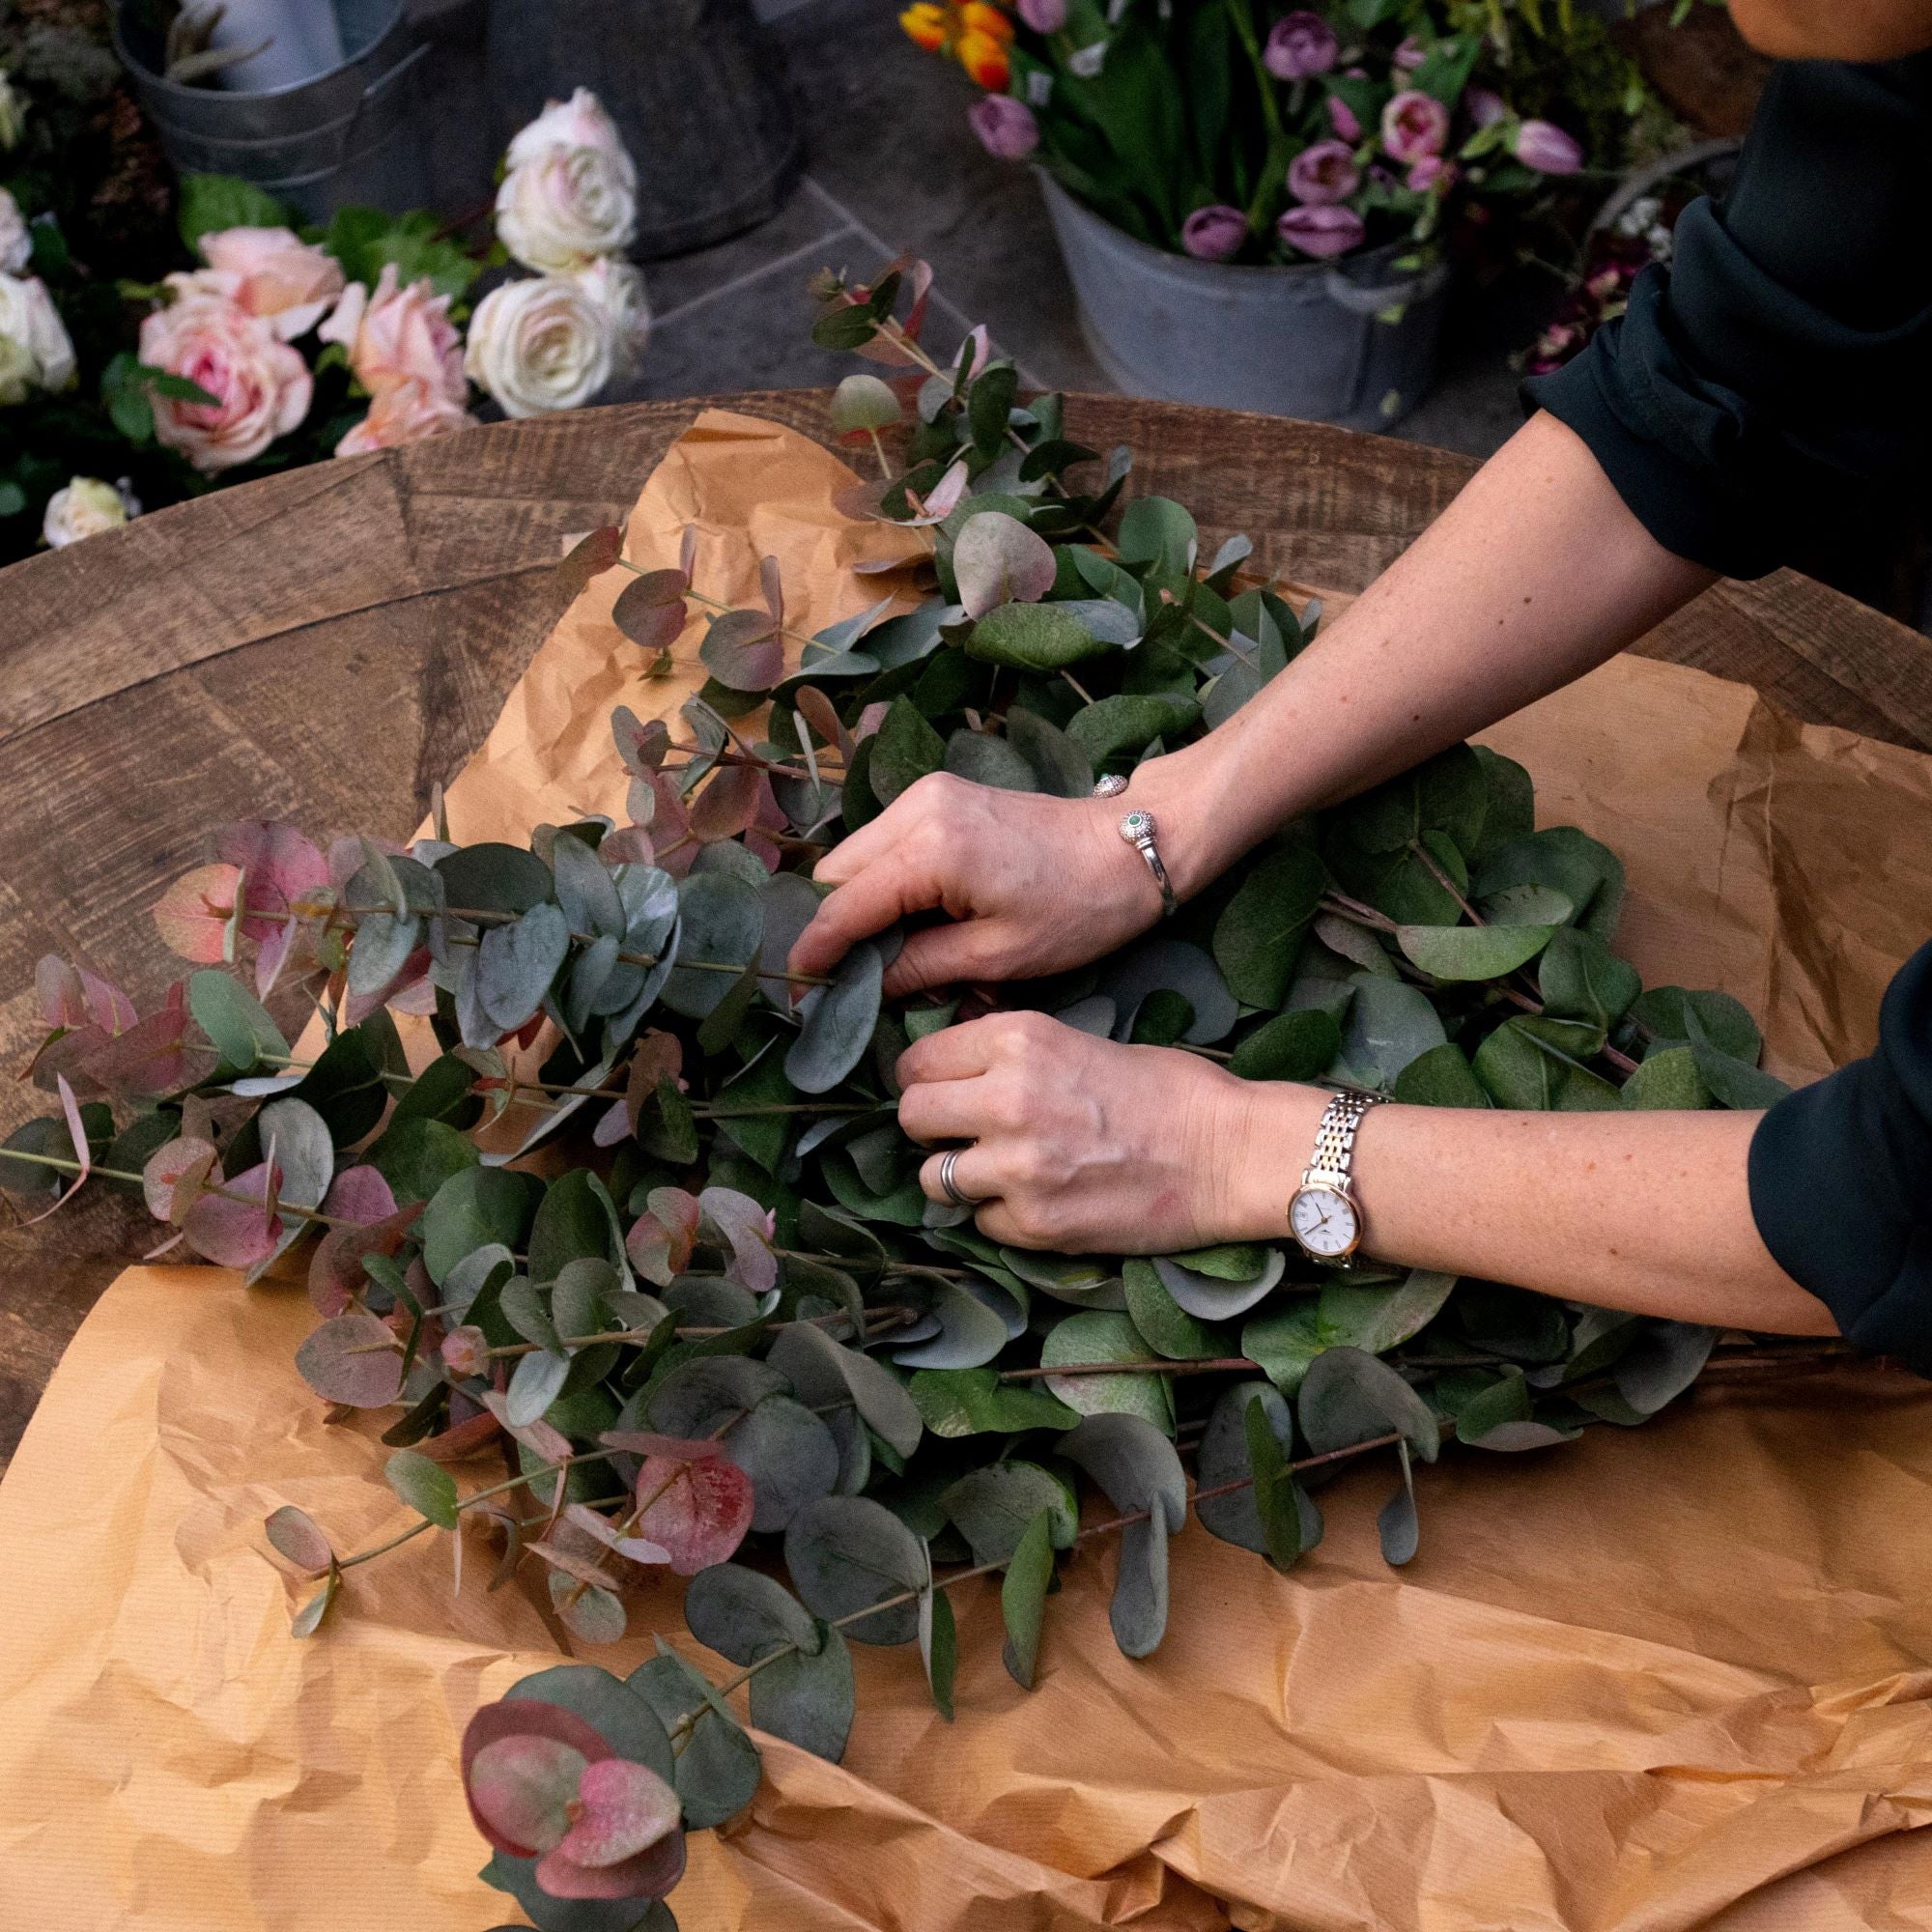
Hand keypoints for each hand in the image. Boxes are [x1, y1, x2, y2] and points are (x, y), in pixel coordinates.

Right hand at [788, 770, 1174, 997]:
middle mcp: (919, 809)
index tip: (798, 991)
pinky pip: (887, 842)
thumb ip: (921, 969)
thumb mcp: (999, 956)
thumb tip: (866, 987)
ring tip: (889, 953)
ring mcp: (928, 794)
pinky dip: (887, 881)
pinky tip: (913, 918)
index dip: (817, 951)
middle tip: (849, 979)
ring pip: (858, 855)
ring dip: (862, 903)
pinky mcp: (942, 795)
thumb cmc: (1079, 908)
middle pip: (839, 873)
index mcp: (932, 850)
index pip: (845, 905)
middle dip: (838, 925)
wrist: (1130, 848)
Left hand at [895, 1009, 1299, 1253]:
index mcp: (1018, 1040)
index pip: (918, 1061)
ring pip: (932, 1178)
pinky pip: (981, 1222)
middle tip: (965, 1133)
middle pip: (911, 1116)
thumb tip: (952, 1077)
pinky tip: (1043, 1200)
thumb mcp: (1080, 1040)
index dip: (928, 1077)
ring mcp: (1018, 1168)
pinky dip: (1002, 1216)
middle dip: (932, 1126)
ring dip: (959, 1177)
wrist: (1234, 1153)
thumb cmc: (1172, 1090)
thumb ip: (1011, 1057)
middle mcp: (1007, 1099)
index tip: (945, 1089)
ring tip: (1003, 1171)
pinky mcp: (1036, 1224)